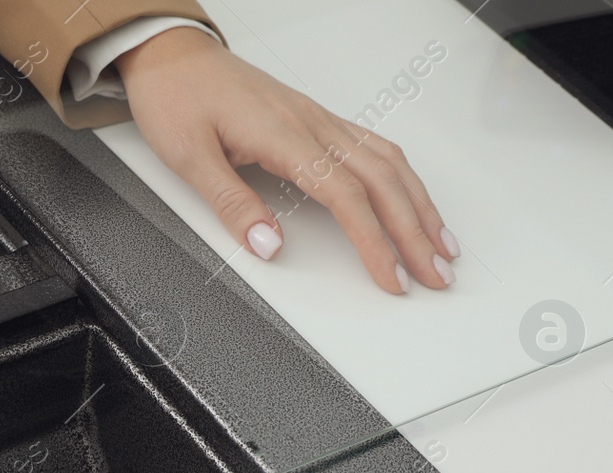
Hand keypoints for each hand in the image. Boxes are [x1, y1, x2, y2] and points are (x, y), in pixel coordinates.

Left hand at [117, 28, 457, 293]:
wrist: (173, 55)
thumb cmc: (178, 98)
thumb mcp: (188, 158)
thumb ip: (231, 203)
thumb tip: (268, 244)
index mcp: (285, 136)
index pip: (346, 197)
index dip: (374, 242)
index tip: (391, 277)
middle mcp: (313, 124)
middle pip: (382, 182)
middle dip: (415, 232)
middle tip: (435, 275)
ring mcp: (319, 119)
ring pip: (388, 162)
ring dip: (419, 205)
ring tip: (439, 243)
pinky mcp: (317, 119)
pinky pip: (374, 147)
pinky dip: (403, 178)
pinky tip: (412, 197)